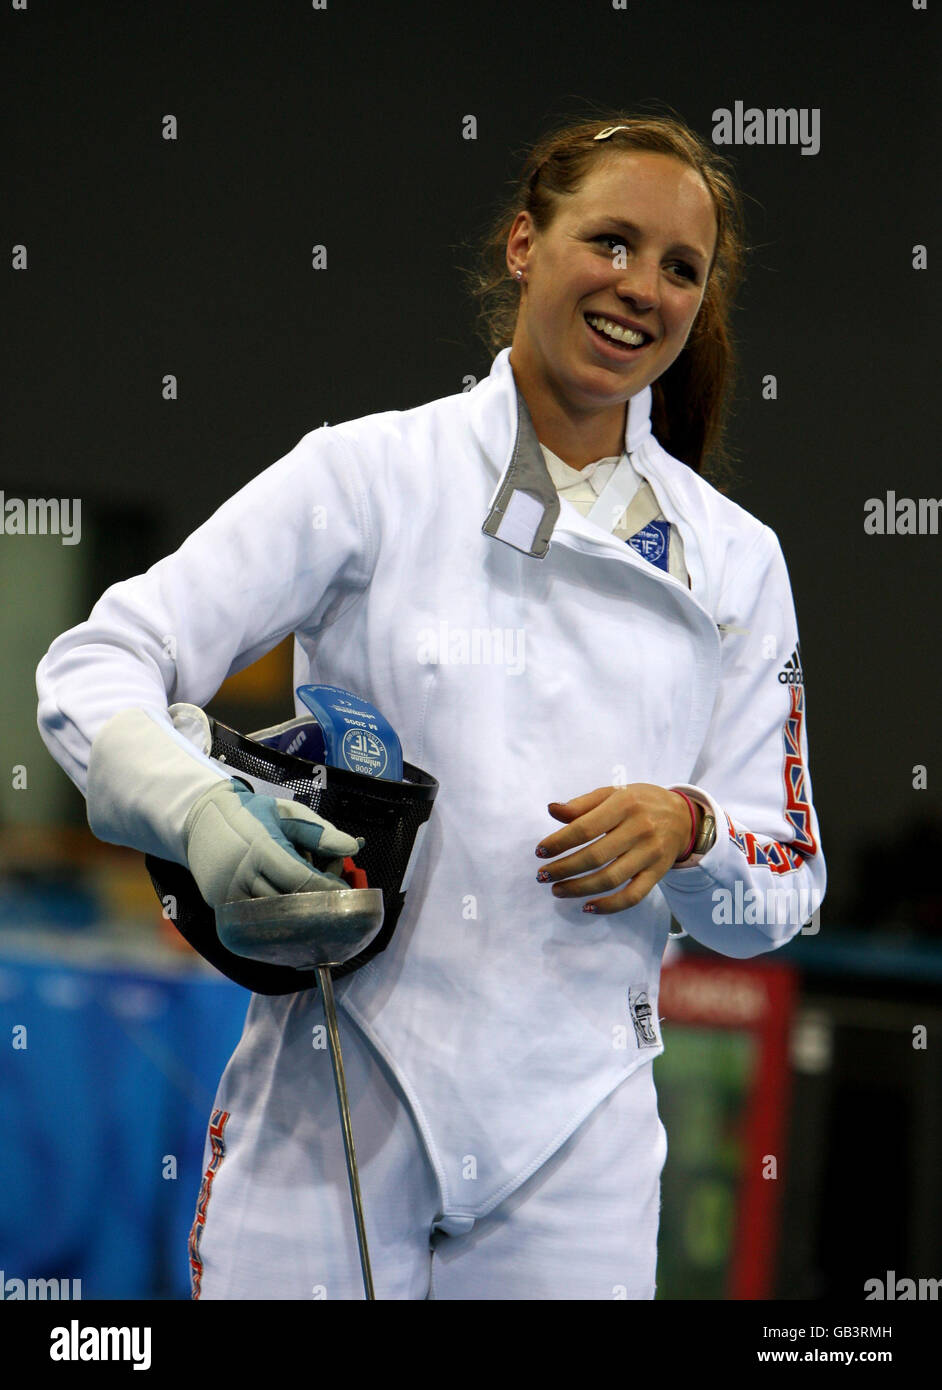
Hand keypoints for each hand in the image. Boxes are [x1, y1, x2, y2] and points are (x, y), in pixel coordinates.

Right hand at [183, 779, 364, 906]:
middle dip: (315, 903)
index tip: (343, 892)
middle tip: (333, 902)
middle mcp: (240, 872)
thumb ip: (320, 832)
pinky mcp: (219, 906)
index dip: (326, 889)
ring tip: (310, 901)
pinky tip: (291, 912)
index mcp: (260, 845)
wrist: (200, 819)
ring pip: (272, 915)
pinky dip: (276, 919)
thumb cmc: (252, 813)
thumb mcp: (288, 813)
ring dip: (296, 912)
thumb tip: (354, 847)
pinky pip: (254, 921)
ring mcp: (226, 892)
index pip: (300, 879)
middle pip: (289, 901)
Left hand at [534, 784, 695, 914]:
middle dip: (563, 869)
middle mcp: (640, 829)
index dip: (559, 842)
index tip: (540, 852)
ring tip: (557, 890)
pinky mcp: (658, 873)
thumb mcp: (613, 792)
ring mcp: (650, 854)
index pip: (585, 828)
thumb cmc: (640, 802)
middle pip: (595, 856)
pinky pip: (633, 896)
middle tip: (542, 876)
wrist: (683, 816)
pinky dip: (609, 906)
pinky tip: (587, 907)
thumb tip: (551, 810)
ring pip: (610, 878)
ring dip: (579, 889)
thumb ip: (582, 803)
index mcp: (624, 804)